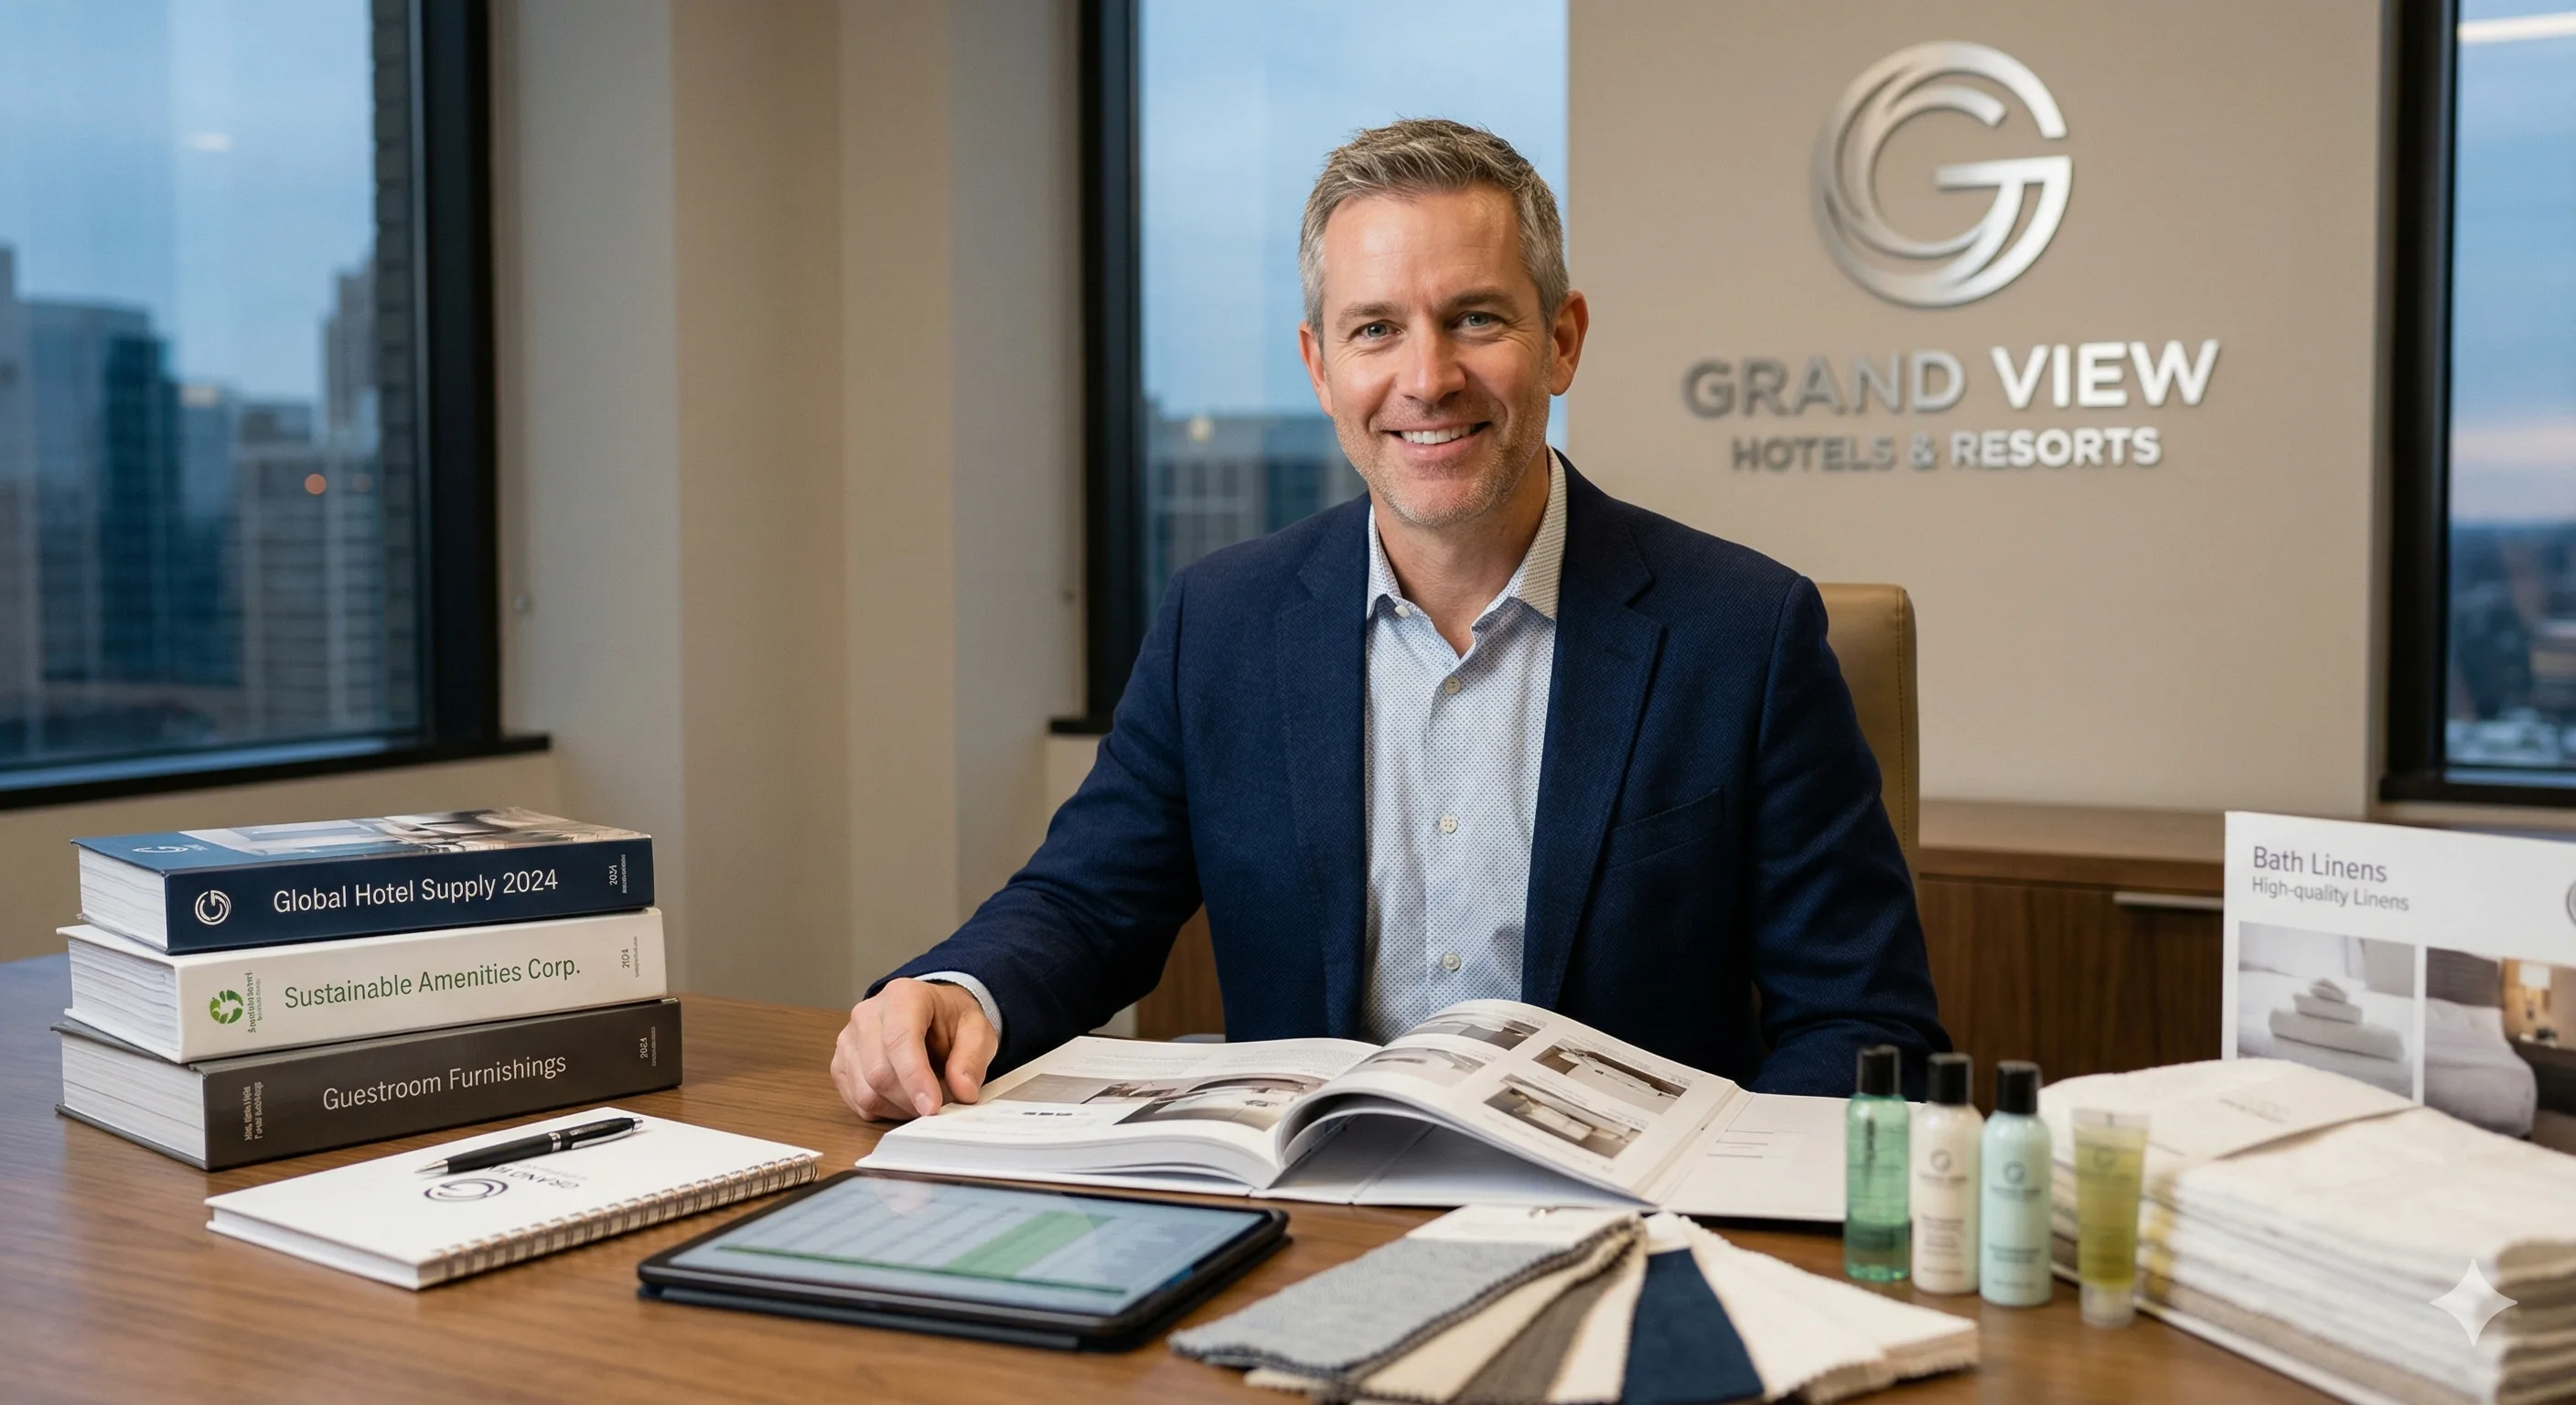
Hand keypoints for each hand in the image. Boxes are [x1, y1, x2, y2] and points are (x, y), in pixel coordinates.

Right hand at [831, 978, 998, 1120]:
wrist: (931, 1014)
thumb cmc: (950, 1021)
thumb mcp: (977, 1031)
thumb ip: (972, 1059)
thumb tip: (964, 1092)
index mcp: (903, 996)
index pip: (899, 1039)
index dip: (915, 1078)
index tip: (932, 1107)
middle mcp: (867, 1014)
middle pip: (879, 1072)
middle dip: (911, 1099)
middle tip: (937, 1105)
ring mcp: (848, 1039)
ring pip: (865, 1092)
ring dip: (898, 1108)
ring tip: (921, 1098)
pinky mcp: (840, 1063)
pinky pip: (856, 1101)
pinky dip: (883, 1110)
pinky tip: (902, 1099)